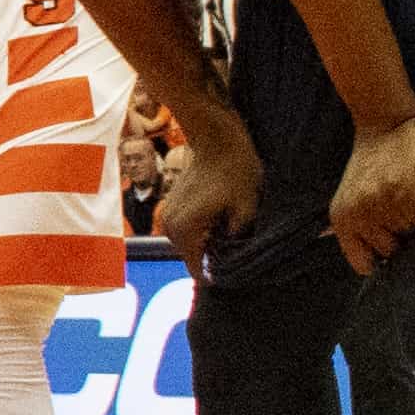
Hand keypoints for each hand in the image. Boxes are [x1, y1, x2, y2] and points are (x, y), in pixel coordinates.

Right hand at [154, 111, 262, 270]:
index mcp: (185, 229)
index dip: (218, 275)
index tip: (237, 272)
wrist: (216, 140)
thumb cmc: (235, 171)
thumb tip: (235, 258)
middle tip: (238, 250)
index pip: (197, 269)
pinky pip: (186, 231)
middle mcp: (170, 226)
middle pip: (192, 258)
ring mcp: (168, 215)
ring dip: (207, 244)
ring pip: (189, 245)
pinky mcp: (172, 206)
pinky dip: (201, 232)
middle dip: (212, 258)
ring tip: (230, 233)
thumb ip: (238, 238)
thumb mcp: (247, 208)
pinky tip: (220, 220)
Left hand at [331, 115, 414, 271]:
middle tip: (400, 210)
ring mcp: (384, 203)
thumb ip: (357, 229)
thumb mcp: (350, 197)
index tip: (391, 253)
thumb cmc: (370, 164)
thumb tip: (375, 263)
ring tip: (407, 195)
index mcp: (342, 219)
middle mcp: (360, 214)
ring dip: (414, 219)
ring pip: (411, 233)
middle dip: (400, 237)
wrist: (384, 125)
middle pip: (391, 250)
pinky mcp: (408, 190)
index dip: (380, 262)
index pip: (363, 263)